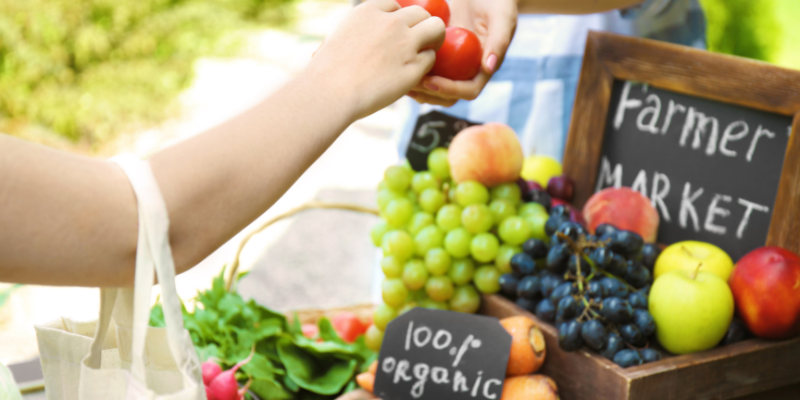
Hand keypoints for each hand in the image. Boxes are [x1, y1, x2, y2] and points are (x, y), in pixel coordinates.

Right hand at [307, 0, 445, 119]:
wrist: (330, 92)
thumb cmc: (327, 71)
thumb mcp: (339, 36)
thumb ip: (358, 31)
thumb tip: (362, 37)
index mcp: (369, 11)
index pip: (395, 5)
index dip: (398, 19)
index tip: (395, 32)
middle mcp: (391, 22)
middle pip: (421, 13)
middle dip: (421, 26)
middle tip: (418, 41)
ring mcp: (405, 44)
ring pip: (436, 29)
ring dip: (434, 39)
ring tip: (426, 52)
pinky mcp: (414, 67)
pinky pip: (430, 59)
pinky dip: (425, 65)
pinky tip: (414, 74)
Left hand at [407, 0, 517, 106]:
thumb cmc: (495, 0)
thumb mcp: (502, 15)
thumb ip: (500, 40)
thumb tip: (488, 68)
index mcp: (483, 67)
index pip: (468, 91)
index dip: (449, 91)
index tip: (430, 82)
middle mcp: (465, 69)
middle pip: (447, 95)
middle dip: (428, 94)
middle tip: (410, 83)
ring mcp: (449, 62)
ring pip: (431, 86)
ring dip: (416, 88)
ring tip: (399, 78)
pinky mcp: (436, 51)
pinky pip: (421, 66)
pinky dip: (409, 68)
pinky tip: (395, 61)